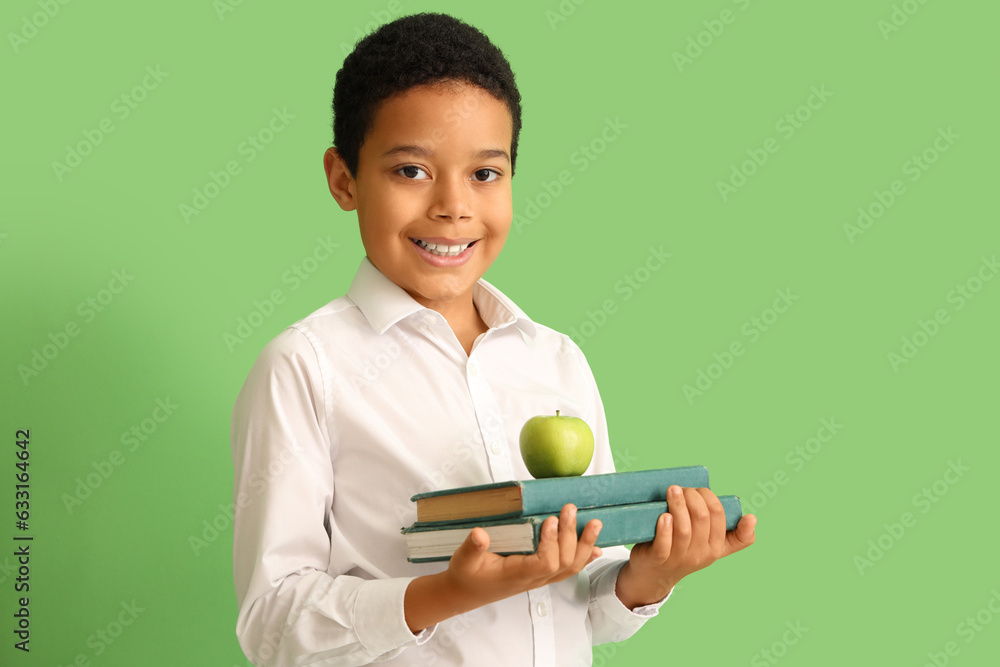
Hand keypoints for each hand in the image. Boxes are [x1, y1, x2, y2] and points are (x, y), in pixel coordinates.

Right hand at [446, 503, 602, 607]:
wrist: (467, 593)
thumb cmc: (466, 575)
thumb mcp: (463, 560)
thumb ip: (472, 548)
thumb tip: (480, 534)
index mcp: (516, 574)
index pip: (544, 564)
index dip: (551, 544)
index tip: (550, 520)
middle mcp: (533, 578)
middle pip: (563, 563)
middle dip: (571, 536)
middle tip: (570, 509)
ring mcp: (539, 578)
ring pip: (570, 567)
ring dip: (584, 545)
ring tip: (594, 524)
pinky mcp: (541, 574)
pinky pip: (567, 569)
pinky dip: (584, 558)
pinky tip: (596, 548)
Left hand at [615, 486, 755, 608]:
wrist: (655, 575)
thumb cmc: (684, 552)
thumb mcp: (712, 546)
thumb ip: (734, 535)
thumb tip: (752, 518)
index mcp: (716, 548)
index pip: (719, 516)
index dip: (710, 498)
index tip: (700, 490)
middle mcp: (700, 554)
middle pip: (701, 518)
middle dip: (692, 497)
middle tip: (682, 488)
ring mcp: (680, 558)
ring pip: (684, 528)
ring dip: (678, 505)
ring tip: (672, 490)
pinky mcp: (659, 559)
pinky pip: (664, 543)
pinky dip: (664, 528)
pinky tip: (663, 515)